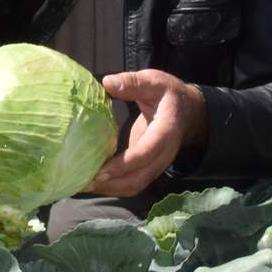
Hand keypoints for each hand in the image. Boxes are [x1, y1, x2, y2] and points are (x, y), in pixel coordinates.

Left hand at [87, 70, 207, 196]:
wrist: (188, 111)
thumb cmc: (168, 94)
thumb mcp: (154, 82)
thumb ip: (133, 83)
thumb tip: (107, 82)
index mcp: (166, 132)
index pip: (146, 154)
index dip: (123, 165)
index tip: (100, 172)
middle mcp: (163, 154)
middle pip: (139, 178)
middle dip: (112, 184)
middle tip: (84, 183)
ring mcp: (156, 164)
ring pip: (135, 186)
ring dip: (109, 189)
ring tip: (83, 186)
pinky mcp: (147, 167)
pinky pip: (131, 183)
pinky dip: (112, 187)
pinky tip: (92, 183)